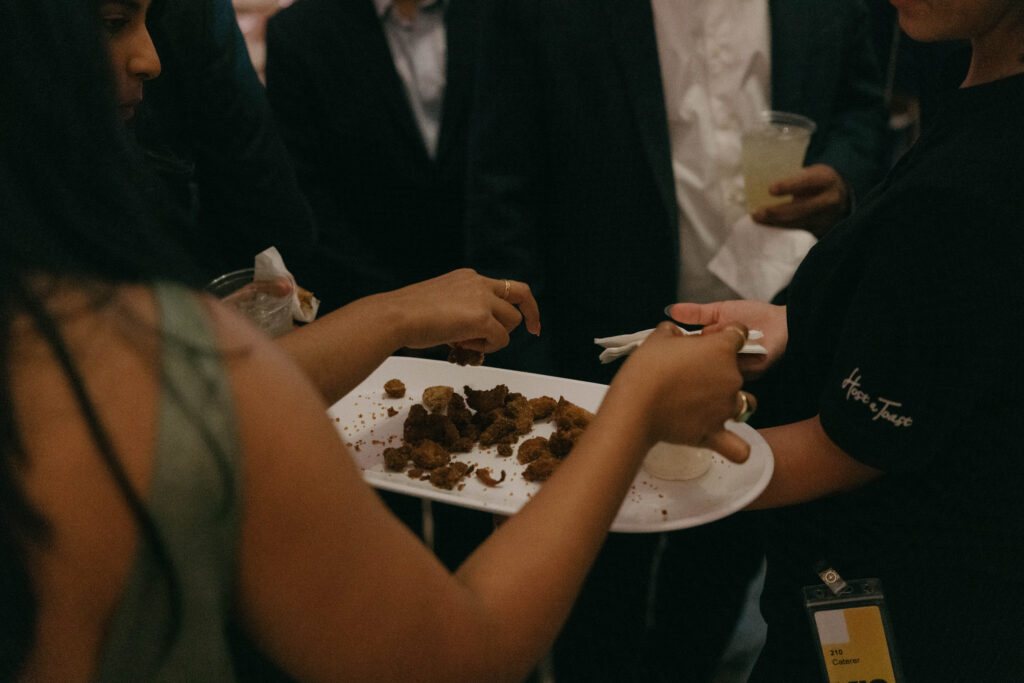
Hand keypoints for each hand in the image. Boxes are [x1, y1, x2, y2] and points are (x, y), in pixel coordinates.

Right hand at [375, 268, 540, 352]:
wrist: (395, 317)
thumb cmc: (406, 316)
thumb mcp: (439, 306)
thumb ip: (460, 315)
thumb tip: (470, 338)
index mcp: (468, 277)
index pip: (504, 287)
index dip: (520, 303)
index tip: (530, 320)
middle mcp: (478, 282)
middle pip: (520, 295)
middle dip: (527, 316)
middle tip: (534, 332)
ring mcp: (481, 299)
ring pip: (512, 321)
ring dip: (496, 338)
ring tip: (467, 343)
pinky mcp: (481, 318)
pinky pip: (500, 340)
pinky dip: (486, 349)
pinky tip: (462, 347)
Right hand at [607, 322, 750, 462]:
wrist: (636, 406)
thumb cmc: (646, 367)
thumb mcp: (658, 337)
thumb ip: (673, 332)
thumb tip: (676, 335)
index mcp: (721, 349)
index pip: (739, 334)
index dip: (726, 334)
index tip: (710, 340)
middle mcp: (732, 377)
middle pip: (738, 369)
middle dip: (720, 370)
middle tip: (691, 374)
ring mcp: (727, 407)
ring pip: (745, 404)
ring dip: (730, 401)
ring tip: (706, 404)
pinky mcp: (715, 433)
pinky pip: (738, 447)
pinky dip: (736, 446)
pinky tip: (723, 438)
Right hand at [665, 300, 786, 378]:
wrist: (785, 320)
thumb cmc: (754, 315)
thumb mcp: (719, 311)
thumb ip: (696, 313)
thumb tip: (669, 310)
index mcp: (712, 350)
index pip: (690, 354)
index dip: (679, 348)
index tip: (667, 341)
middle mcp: (721, 364)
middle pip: (699, 363)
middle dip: (695, 350)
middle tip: (696, 336)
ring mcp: (735, 371)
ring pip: (716, 367)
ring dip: (716, 352)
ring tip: (721, 334)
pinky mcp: (751, 374)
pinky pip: (735, 367)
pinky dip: (735, 353)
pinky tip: (739, 341)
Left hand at [751, 164, 848, 236]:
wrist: (842, 196)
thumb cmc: (817, 181)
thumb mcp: (812, 173)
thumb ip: (795, 178)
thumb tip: (761, 182)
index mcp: (826, 179)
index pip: (807, 182)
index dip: (789, 186)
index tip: (770, 189)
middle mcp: (830, 199)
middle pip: (802, 208)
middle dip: (778, 211)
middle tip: (757, 212)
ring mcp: (827, 216)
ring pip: (798, 221)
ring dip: (775, 221)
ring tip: (757, 218)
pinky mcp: (820, 228)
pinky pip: (797, 228)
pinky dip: (779, 226)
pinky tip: (766, 223)